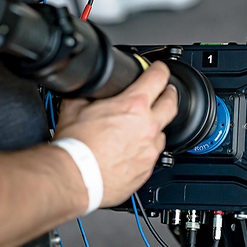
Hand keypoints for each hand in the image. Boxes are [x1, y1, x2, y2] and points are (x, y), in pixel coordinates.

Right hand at [53, 61, 178, 207]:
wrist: (75, 178)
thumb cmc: (75, 147)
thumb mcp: (74, 108)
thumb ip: (86, 95)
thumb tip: (86, 90)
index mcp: (132, 106)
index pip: (157, 78)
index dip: (159, 69)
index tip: (159, 69)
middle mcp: (147, 127)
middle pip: (171, 104)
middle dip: (169, 94)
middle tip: (165, 91)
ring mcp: (149, 151)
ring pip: (162, 134)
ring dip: (156, 127)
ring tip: (143, 127)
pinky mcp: (146, 170)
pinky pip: (152, 156)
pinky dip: (145, 150)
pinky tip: (132, 151)